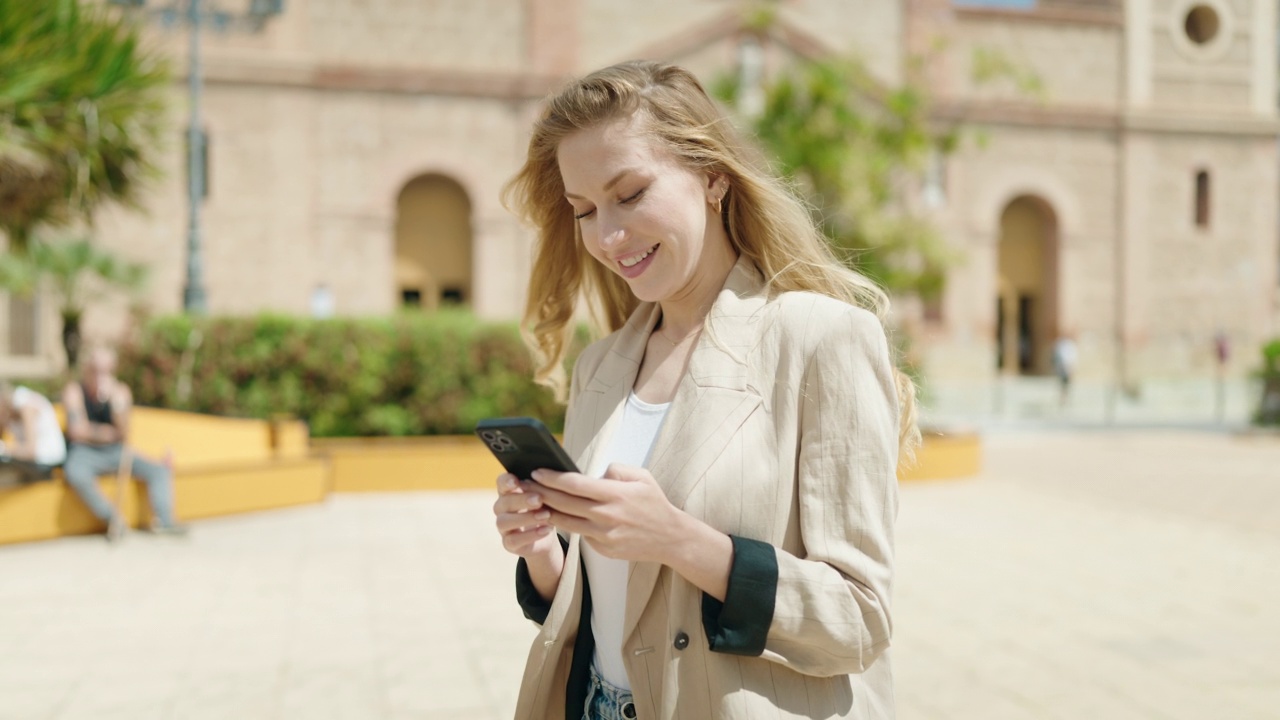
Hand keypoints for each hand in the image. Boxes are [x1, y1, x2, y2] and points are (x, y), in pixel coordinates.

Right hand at [492, 473, 559, 559]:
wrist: (546, 533)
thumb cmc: (544, 508)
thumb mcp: (545, 496)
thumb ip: (542, 487)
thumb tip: (550, 477)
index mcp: (509, 492)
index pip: (501, 483)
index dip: (506, 481)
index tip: (516, 481)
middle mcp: (502, 509)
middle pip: (504, 502)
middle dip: (521, 500)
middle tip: (539, 499)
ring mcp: (503, 527)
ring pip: (504, 522)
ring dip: (525, 518)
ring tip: (546, 515)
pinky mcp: (508, 543)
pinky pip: (513, 540)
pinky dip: (531, 535)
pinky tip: (546, 530)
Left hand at [531, 464, 687, 564]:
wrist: (669, 537)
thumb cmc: (653, 503)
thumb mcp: (641, 477)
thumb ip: (615, 470)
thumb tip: (593, 474)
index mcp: (615, 495)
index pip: (575, 484)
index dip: (552, 477)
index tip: (537, 471)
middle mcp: (606, 516)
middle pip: (564, 503)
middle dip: (540, 492)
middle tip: (524, 484)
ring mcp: (603, 535)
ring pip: (565, 522)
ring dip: (546, 511)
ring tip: (532, 501)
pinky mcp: (602, 549)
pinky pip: (579, 534)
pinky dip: (566, 524)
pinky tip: (554, 515)